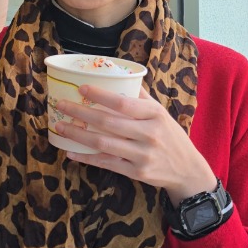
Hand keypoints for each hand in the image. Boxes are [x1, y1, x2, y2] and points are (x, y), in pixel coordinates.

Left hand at [54, 85, 216, 204]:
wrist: (187, 170)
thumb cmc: (170, 136)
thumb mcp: (161, 113)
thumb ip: (141, 97)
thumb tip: (120, 75)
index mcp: (155, 114)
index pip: (123, 102)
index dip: (100, 95)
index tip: (81, 88)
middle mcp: (149, 134)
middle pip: (108, 122)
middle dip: (80, 113)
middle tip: (61, 105)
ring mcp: (142, 155)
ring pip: (103, 144)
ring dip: (78, 135)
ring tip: (60, 126)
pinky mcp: (136, 172)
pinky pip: (106, 163)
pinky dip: (86, 158)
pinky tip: (70, 151)